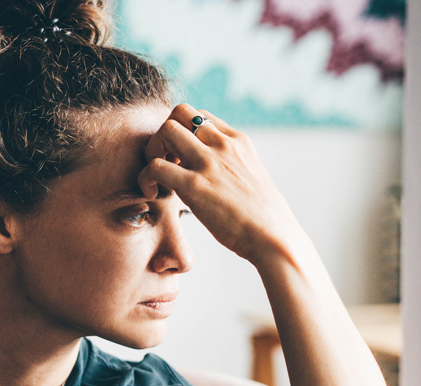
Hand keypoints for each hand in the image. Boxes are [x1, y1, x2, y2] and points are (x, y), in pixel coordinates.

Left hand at [139, 104, 306, 266]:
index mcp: (238, 141)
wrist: (274, 238)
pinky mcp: (194, 186)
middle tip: (165, 162)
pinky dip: (146, 178)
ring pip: (165, 130)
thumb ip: (233, 166)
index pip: (200, 116)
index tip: (182, 158)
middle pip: (180, 112)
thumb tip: (222, 175)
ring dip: (152, 150)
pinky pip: (155, 166)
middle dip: (164, 134)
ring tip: (156, 177)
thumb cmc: (263, 218)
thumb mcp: (252, 177)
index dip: (184, 132)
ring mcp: (208, 163)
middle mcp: (222, 145)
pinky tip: (153, 194)